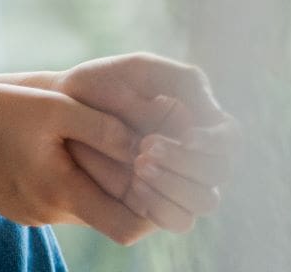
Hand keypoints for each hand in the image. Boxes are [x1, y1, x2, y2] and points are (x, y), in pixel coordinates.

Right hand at [0, 83, 152, 243]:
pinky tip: (61, 149)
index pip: (131, 225)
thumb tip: (146, 145)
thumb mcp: (49, 106)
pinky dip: (72, 180)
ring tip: (97, 143)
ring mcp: (34, 214)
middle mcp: (51, 214)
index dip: (154, 201)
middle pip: (113, 218)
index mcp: (61, 193)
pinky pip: (62, 200)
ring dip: (100, 181)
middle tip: (135, 153)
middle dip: (132, 189)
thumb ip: (101, 125)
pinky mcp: (21, 206)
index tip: (151, 164)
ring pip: (87, 208)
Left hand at [46, 53, 235, 232]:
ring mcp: (178, 182)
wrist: (60, 111)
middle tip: (145, 148)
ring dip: (176, 186)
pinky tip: (135, 187)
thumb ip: (178, 82)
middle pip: (219, 172)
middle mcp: (195, 155)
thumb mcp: (136, 70)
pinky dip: (163, 208)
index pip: (230, 139)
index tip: (186, 137)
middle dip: (186, 162)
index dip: (216, 142)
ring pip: (204, 200)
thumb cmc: (100, 85)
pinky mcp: (157, 203)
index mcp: (199, 120)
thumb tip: (205, 118)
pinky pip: (179, 220)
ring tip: (138, 165)